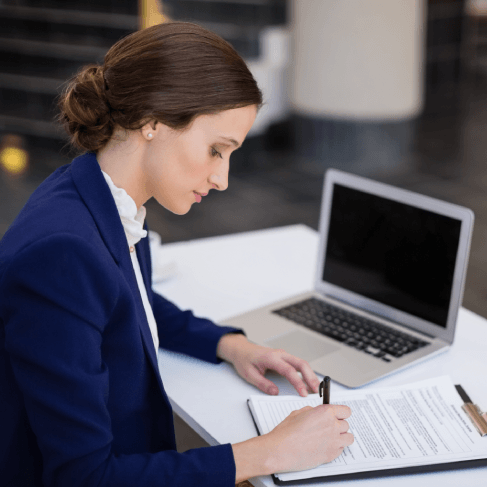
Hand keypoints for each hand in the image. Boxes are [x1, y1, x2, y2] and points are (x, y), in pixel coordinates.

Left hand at [216, 334, 319, 396]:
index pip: (289, 370)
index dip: (298, 382)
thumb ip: (263, 383)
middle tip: (317, 391)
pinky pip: (298, 364)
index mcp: (271, 357)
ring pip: (302, 363)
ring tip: (316, 388)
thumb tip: (275, 392)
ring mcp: (283, 355)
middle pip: (301, 363)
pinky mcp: (284, 358)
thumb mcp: (249, 374)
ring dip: (310, 375)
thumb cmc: (244, 360)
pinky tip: (309, 381)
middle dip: (311, 377)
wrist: (241, 349)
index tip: (303, 393)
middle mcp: (280, 354)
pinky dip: (306, 372)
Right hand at [232, 403, 353, 480]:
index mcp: (326, 412)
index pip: (346, 411)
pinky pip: (341, 449)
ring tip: (330, 438)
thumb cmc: (286, 432)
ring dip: (341, 437)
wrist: (281, 450)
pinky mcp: (332, 455)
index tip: (338, 415)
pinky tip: (325, 446)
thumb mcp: (299, 413)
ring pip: (348, 438)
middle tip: (327, 427)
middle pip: (346, 424)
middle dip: (338, 425)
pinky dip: (336, 448)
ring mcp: (334, 441)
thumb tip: (319, 412)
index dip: (341, 413)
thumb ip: (314, 411)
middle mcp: (333, 426)